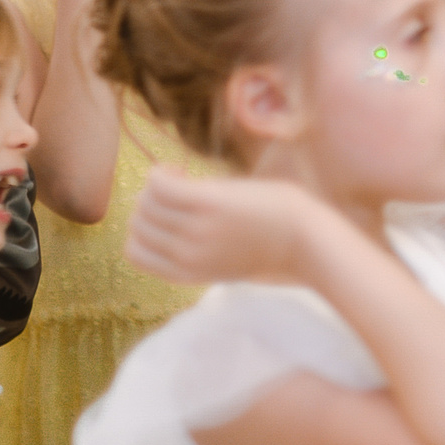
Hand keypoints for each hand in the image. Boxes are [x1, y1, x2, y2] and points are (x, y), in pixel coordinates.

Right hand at [127, 171, 331, 288]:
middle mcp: (184, 256)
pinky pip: (159, 183)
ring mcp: (194, 231)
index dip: (145, 229)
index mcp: (185, 273)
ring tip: (185, 179)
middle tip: (181, 191)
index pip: (134, 252)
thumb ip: (197, 252)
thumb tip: (176, 222)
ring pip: (145, 201)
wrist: (310, 244)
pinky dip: (162, 172)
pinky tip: (182, 170)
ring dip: (158, 184)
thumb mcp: (227, 260)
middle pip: (138, 222)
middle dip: (151, 202)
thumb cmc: (275, 246)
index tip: (170, 214)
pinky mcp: (207, 204)